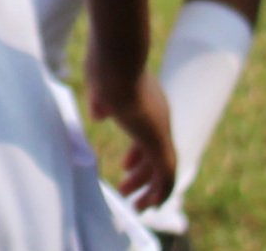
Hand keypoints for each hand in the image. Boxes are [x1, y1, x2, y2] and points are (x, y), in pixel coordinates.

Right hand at [85, 59, 176, 211]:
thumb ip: (101, 100)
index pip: (147, 135)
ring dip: (151, 189)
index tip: (125, 167)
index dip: (137, 154)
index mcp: (146, 102)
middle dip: (142, 174)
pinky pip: (166, 175)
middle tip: (126, 189)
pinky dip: (160, 193)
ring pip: (163, 167)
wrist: (116, 59)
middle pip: (156, 152)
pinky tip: (147, 206)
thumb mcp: (99, 85)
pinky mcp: (157, 140)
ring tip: (136, 206)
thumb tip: (100, 113)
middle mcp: (159, 116)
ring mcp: (160, 128)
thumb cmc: (104, 65)